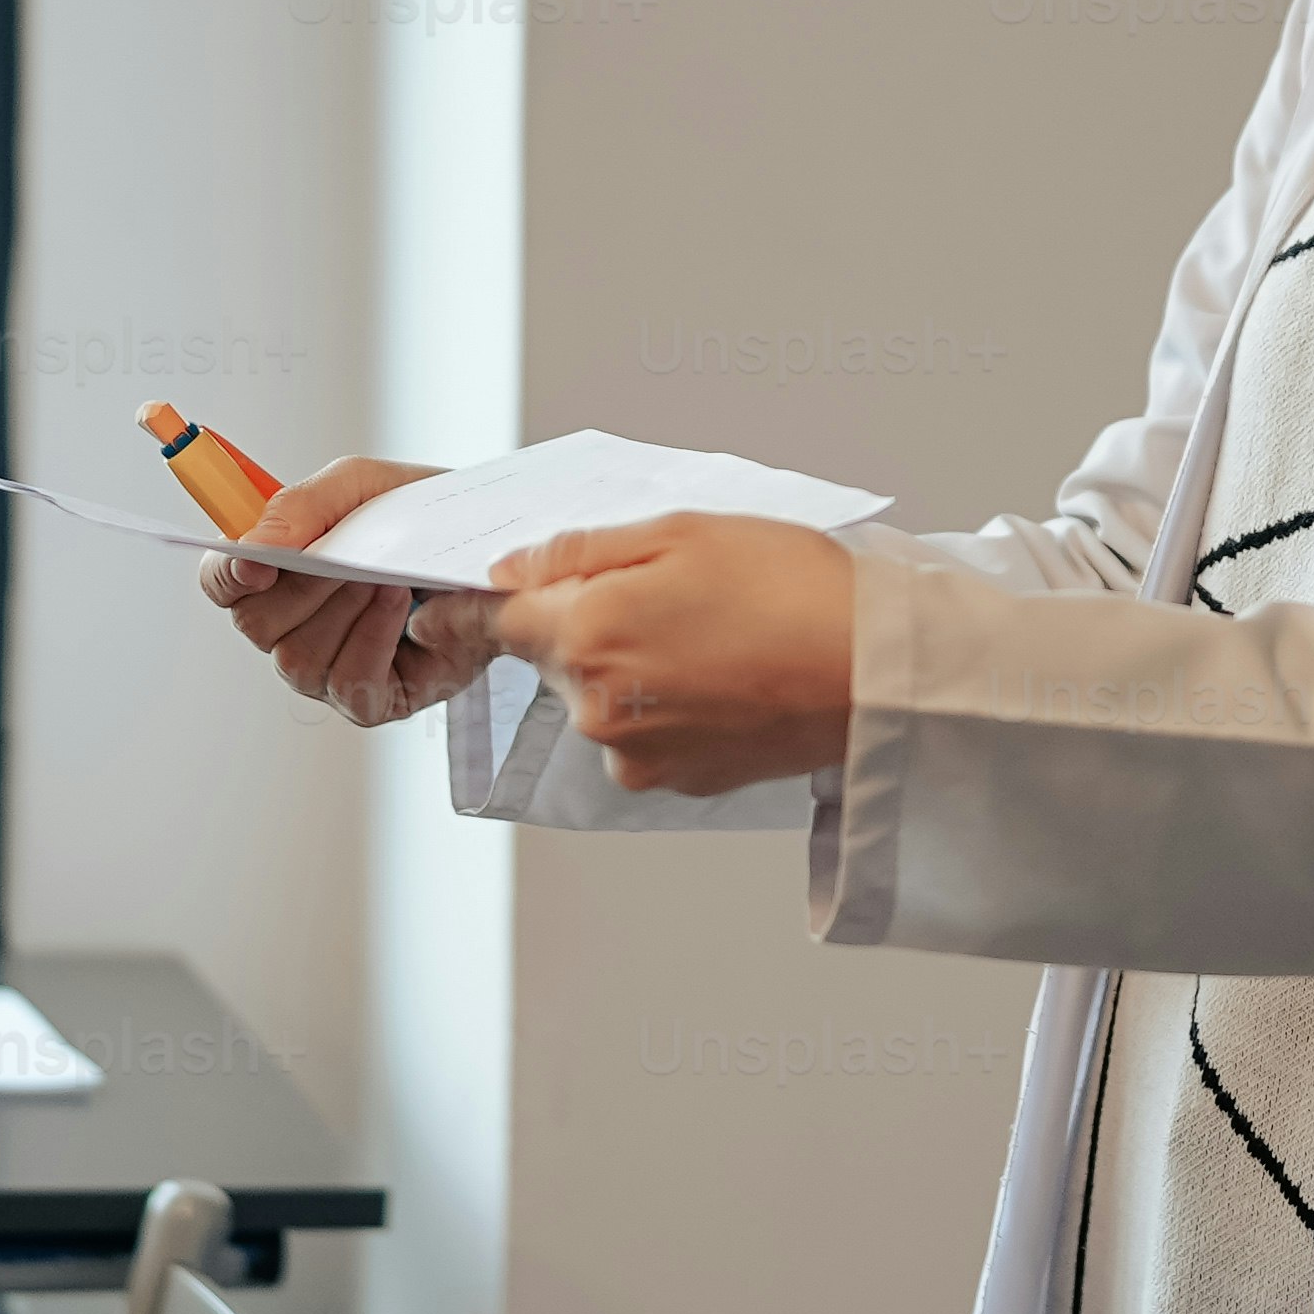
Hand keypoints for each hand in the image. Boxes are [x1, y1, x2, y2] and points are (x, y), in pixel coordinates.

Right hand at [199, 460, 504, 729]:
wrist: (491, 543)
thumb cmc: (420, 516)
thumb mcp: (361, 485)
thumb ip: (300, 505)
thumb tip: (252, 544)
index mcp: (279, 573)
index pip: (222, 584)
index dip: (226, 575)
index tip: (255, 562)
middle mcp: (295, 628)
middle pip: (256, 625)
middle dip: (304, 586)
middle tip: (348, 556)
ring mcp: (331, 669)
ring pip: (299, 661)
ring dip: (343, 611)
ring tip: (384, 577)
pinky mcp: (376, 699)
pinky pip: (350, 684)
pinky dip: (372, 640)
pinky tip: (400, 607)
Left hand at [488, 511, 861, 796]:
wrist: (874, 673)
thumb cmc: (792, 589)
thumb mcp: (680, 531)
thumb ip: (579, 551)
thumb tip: (510, 569)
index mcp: (586, 634)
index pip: (491, 624)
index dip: (464, 610)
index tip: (439, 612)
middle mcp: (594, 707)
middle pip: (551, 657)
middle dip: (582, 624)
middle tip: (662, 589)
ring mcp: (632, 754)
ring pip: (597, 697)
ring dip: (626, 666)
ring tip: (709, 633)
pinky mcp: (671, 782)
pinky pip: (637, 733)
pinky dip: (661, 704)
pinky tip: (720, 673)